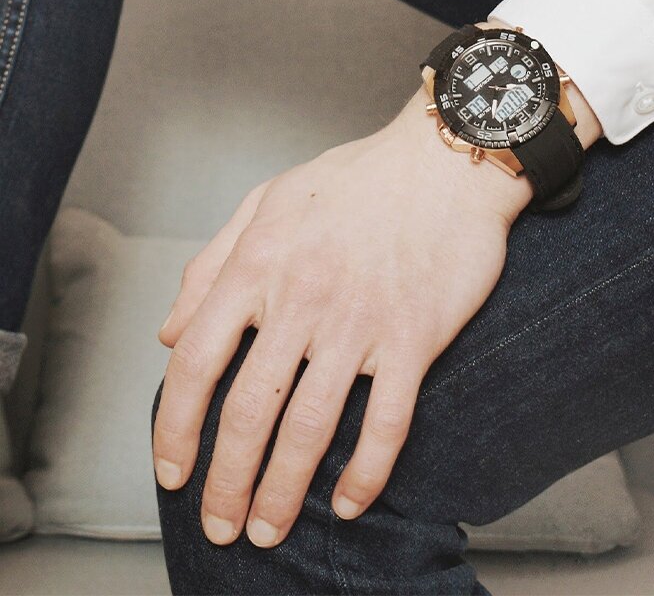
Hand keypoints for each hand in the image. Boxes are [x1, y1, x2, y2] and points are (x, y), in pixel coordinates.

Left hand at [152, 84, 532, 548]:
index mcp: (259, 263)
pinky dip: (366, 473)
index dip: (175, 426)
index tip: (172, 470)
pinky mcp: (414, 337)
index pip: (197, 361)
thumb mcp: (270, 201)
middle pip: (247, 412)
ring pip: (308, 428)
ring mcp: (359, 321)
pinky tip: (352, 502)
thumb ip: (213, 262)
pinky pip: (386, 422)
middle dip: (226, 483)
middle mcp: (302, 298)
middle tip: (222, 526)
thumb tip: (169, 331)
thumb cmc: (360, 178)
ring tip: (270, 530)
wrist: (445, 160)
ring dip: (284, 492)